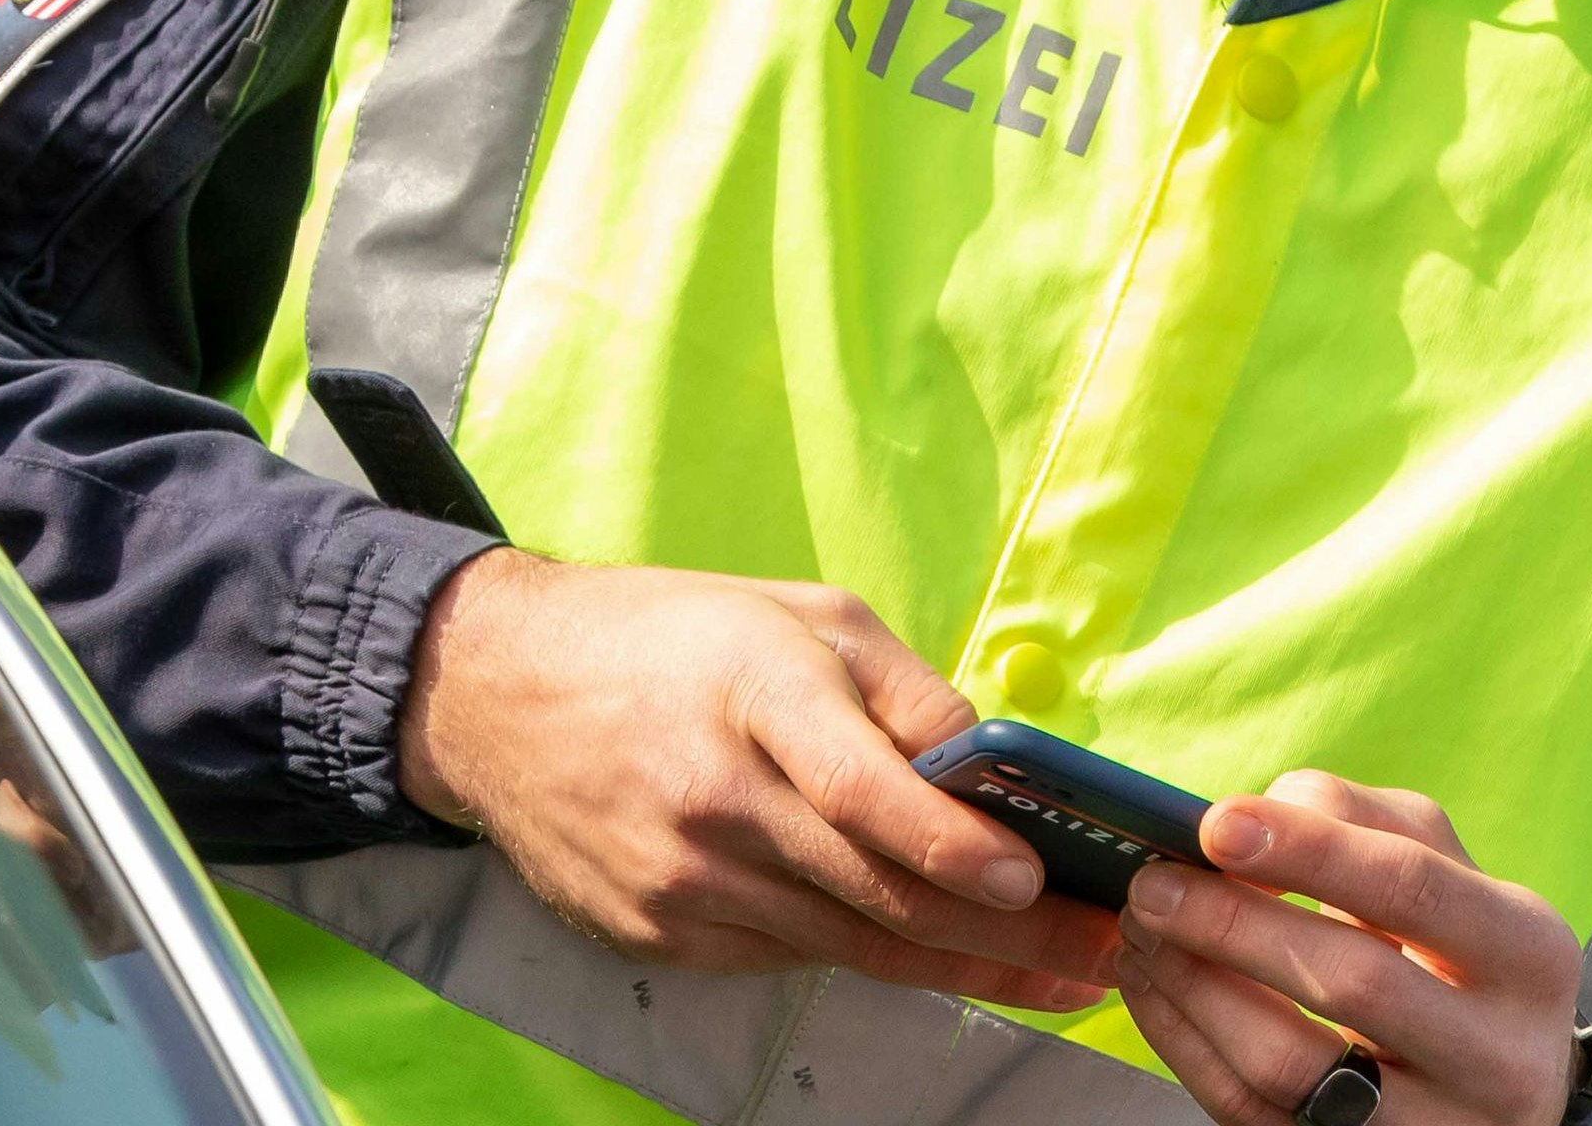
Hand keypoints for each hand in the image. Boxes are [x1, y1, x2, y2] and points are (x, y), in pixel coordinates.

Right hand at [397, 550, 1119, 1008]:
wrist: (493, 695)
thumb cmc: (666, 638)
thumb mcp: (796, 616)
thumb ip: (904, 693)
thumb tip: (1000, 771)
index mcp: (752, 693)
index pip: (862, 789)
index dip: (953, 843)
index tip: (1032, 877)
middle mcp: (711, 796)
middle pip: (874, 889)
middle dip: (1003, 933)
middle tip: (1099, 955)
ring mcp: (678, 879)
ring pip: (845, 943)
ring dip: (959, 966)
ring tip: (1052, 975)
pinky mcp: (658, 933)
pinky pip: (787, 956)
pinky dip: (864, 953)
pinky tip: (931, 954)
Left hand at [1112, 771, 1581, 1125]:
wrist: (1494, 1073)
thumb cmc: (1449, 945)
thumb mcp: (1439, 866)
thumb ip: (1352, 817)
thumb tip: (1240, 824)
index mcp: (1526, 950)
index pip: (1410, 889)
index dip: (1306, 851)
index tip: (1215, 825)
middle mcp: (1500, 1052)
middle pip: (1351, 983)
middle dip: (1231, 924)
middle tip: (1151, 885)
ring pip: (1288, 1064)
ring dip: (1191, 986)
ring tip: (1139, 930)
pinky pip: (1250, 1110)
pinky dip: (1184, 1042)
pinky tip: (1152, 987)